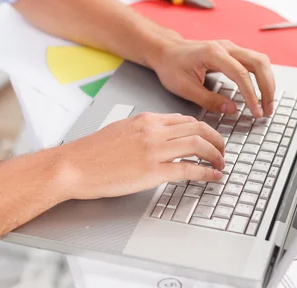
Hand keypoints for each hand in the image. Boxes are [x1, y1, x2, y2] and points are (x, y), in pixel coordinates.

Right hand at [56, 113, 224, 198]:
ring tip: (221, 164)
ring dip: (215, 155)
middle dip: (216, 140)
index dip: (203, 130)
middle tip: (222, 151)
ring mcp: (154, 150)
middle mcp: (153, 131)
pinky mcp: (153, 171)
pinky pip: (189, 169)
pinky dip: (206, 172)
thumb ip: (144, 131)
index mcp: (146, 119)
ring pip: (198, 145)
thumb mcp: (121, 130)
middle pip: (198, 129)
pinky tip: (212, 177)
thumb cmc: (92, 152)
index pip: (185, 120)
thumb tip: (163, 138)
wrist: (74, 165)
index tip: (210, 139)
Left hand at [152, 40, 274, 117]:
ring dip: (268, 82)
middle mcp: (226, 47)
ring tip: (267, 104)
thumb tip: (232, 109)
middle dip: (267, 88)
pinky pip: (255, 62)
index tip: (256, 111)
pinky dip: (262, 78)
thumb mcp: (185, 88)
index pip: (241, 74)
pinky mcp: (233, 52)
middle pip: (259, 63)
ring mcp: (231, 48)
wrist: (166, 51)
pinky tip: (262, 93)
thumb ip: (209, 100)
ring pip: (261, 61)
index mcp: (213, 53)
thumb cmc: (172, 67)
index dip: (251, 95)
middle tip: (268, 110)